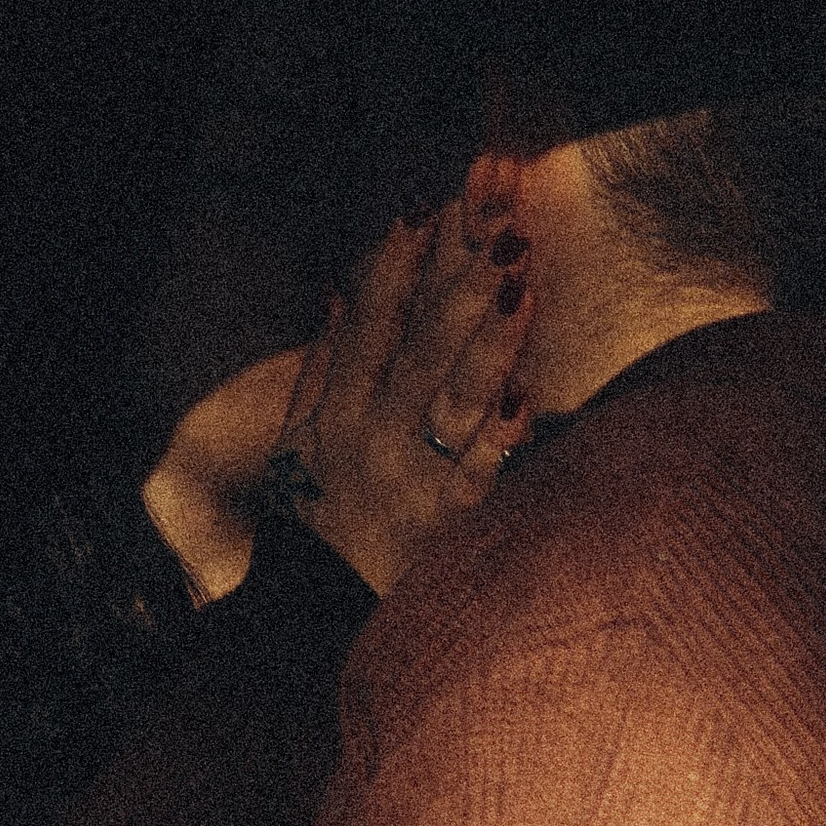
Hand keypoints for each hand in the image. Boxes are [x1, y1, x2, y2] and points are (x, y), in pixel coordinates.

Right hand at [269, 186, 533, 597]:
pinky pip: (478, 474)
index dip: (392, 269)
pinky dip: (499, 436)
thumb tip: (336, 292)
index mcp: (338, 410)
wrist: (318, 615)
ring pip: (454, 400)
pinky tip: (525, 398)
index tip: (418, 210)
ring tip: (522, 291)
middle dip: (460, 290)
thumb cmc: (314, 519)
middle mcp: (373, 437)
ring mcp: (412, 478)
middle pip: (420, 351)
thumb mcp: (299, 440)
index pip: (367, 326)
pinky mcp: (447, 523)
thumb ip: (320, 366)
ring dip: (490, 343)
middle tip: (500, 236)